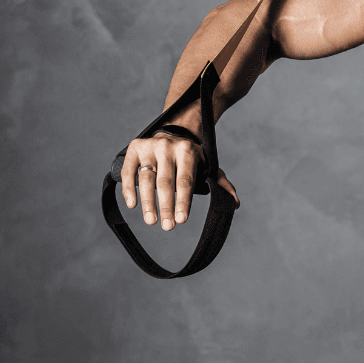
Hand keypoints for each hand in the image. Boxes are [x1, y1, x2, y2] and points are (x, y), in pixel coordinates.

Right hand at [120, 132, 238, 229]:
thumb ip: (220, 183)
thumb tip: (234, 203)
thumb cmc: (191, 158)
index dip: (183, 201)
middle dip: (166, 207)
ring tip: (151, 221)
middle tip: (167, 227)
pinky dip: (129, 189)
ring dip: (148, 203)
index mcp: (188, 151)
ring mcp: (149, 147)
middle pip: (165, 182)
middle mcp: (167, 147)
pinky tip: (133, 205)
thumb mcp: (208, 166)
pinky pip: (128, 172)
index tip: (181, 220)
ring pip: (146, 179)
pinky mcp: (134, 149)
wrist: (171, 135)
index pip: (185, 181)